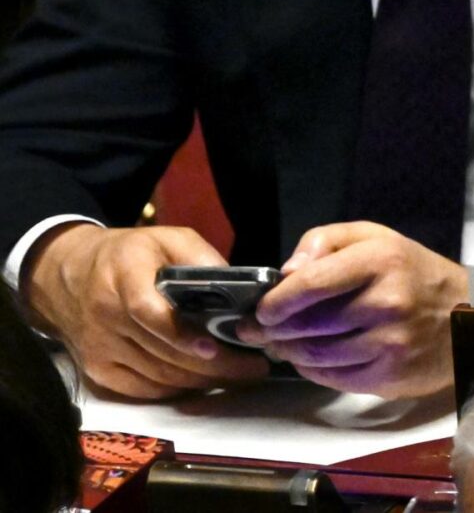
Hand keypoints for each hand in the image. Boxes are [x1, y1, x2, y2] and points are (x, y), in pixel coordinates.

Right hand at [21, 221, 271, 397]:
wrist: (66, 277)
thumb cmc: (128, 255)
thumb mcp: (166, 239)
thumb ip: (200, 257)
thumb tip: (237, 285)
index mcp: (123, 278)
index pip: (148, 312)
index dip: (180, 334)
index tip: (213, 347)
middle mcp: (107, 316)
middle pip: (161, 352)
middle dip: (213, 365)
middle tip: (253, 367)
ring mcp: (100, 348)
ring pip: (156, 375)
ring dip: (201, 381)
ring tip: (239, 375)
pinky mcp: (97, 369)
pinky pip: (141, 389)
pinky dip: (175, 389)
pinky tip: (203, 383)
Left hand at [234, 221, 465, 396]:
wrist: (470, 317)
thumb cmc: (414, 273)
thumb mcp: (376, 238)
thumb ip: (325, 240)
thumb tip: (287, 271)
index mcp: (382, 260)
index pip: (311, 283)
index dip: (276, 301)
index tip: (261, 310)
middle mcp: (387, 301)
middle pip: (306, 325)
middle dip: (275, 331)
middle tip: (262, 331)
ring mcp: (389, 342)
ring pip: (314, 355)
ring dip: (290, 352)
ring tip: (284, 344)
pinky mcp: (389, 375)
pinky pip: (331, 377)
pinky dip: (312, 370)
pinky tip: (312, 359)